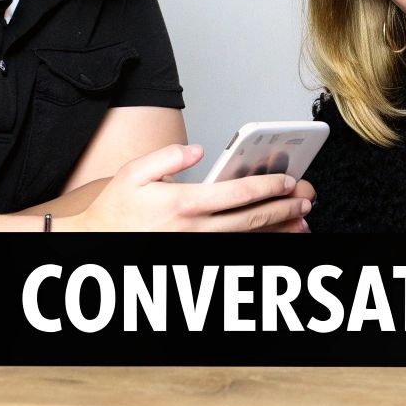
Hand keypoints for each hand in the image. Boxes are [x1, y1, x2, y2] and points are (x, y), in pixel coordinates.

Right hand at [61, 144, 313, 232]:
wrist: (97, 245)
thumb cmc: (114, 211)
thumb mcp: (132, 173)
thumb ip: (166, 157)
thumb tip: (195, 149)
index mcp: (183, 204)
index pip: (237, 195)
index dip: (267, 187)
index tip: (288, 181)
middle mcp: (194, 229)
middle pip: (250, 220)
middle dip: (284, 208)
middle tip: (308, 199)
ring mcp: (196, 247)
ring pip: (247, 240)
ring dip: (278, 231)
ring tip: (304, 221)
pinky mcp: (195, 256)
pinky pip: (235, 251)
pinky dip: (259, 246)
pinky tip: (277, 239)